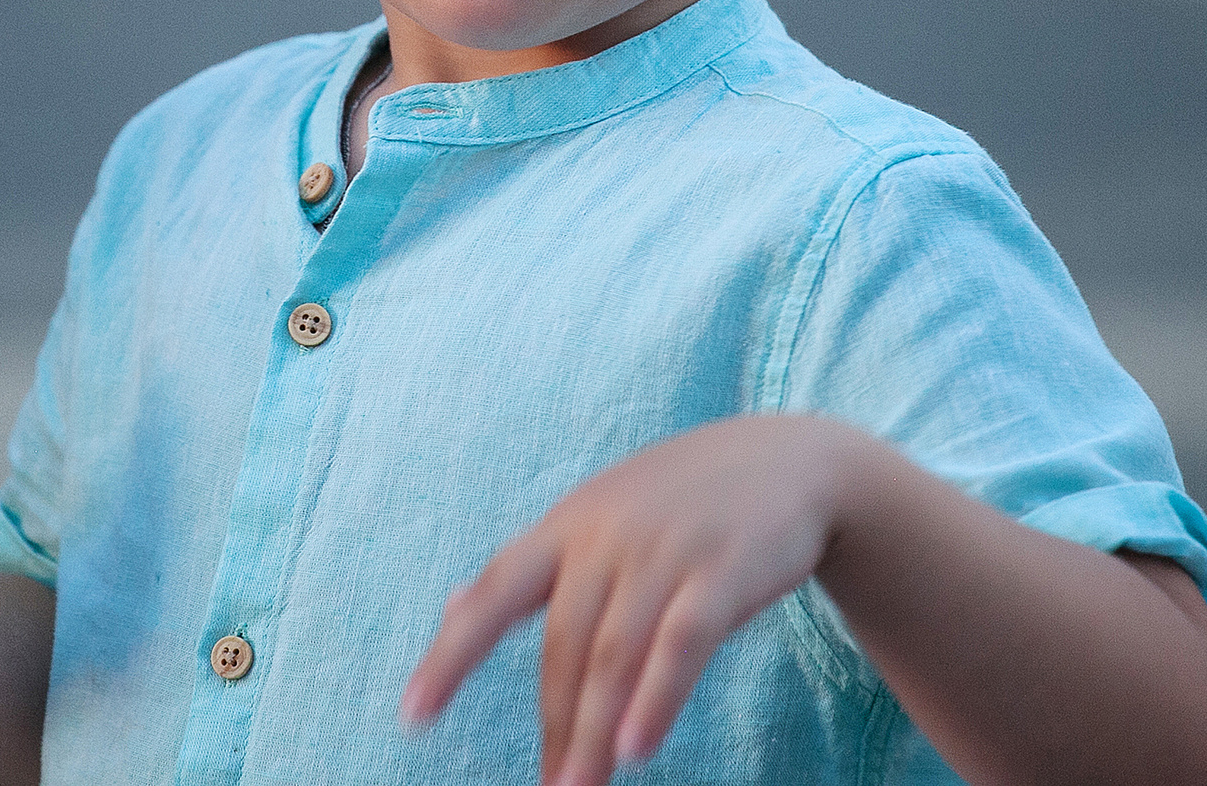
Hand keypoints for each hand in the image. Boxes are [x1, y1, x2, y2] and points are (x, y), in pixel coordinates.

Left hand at [402, 414, 867, 785]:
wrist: (792, 459)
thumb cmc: (681, 499)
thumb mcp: (598, 517)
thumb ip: (533, 570)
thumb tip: (453, 606)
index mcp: (566, 527)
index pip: (494, 593)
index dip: (451, 654)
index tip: (414, 715)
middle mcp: (607, 537)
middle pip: (564, 646)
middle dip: (553, 725)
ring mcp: (665, 551)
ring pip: (616, 654)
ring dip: (593, 729)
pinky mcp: (725, 571)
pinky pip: (683, 642)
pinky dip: (656, 697)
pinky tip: (636, 747)